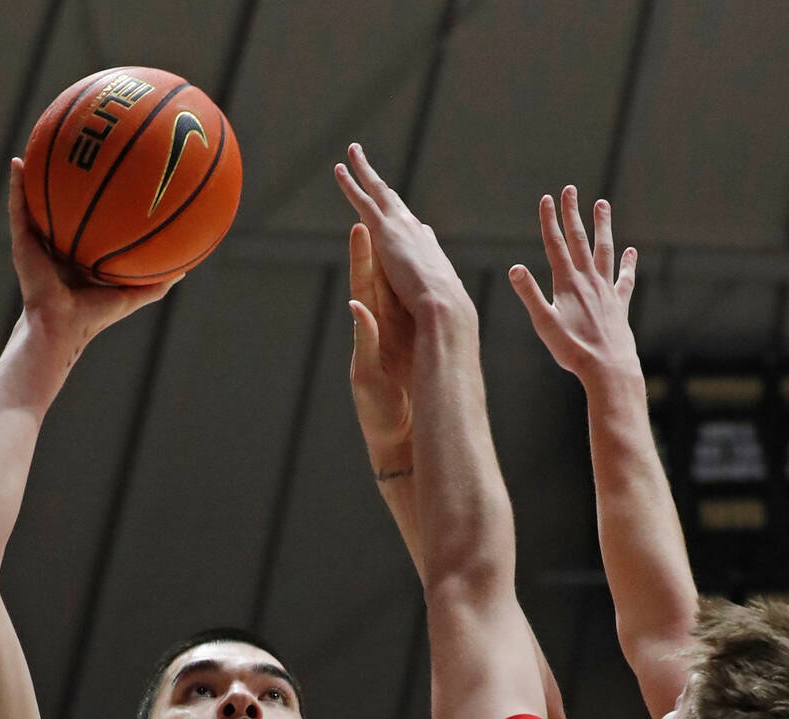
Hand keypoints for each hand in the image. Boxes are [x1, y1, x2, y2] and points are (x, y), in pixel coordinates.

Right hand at [8, 158, 181, 353]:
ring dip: (37, 175)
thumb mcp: (133, 295)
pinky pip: (18, 208)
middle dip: (71, 179)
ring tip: (41, 143)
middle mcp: (59, 245)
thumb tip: (186, 269)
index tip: (112, 176)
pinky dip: (16, 185)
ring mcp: (39, 242)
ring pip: (36, 201)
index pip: (90, 222)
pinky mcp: (21, 242)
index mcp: (82, 256)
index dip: (98, 202)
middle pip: (65, 206)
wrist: (62, 325)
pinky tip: (18, 162)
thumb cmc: (95, 315)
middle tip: (80, 149)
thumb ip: (157, 283)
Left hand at [335, 144, 474, 328]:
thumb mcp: (446, 312)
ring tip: (354, 152)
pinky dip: (352, 183)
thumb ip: (444, 305)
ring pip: (379, 193)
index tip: (418, 227)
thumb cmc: (447, 322)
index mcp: (431, 257)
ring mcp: (402, 229)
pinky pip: (363, 200)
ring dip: (366, 171)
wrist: (444, 311)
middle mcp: (417, 236)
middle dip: (387, 191)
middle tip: (377, 176)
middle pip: (399, 208)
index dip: (415, 231)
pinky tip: (340, 168)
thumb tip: (456, 306)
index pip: (420, 238)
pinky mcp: (384, 231)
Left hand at [348, 223, 412, 468]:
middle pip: (382, 275)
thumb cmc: (378, 414)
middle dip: (382, 242)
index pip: (365, 283)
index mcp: (371, 329)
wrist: (398, 440)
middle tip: (382, 207)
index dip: (363, 254)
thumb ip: (365, 339)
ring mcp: (402, 333)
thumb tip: (358, 303)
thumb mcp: (367, 377)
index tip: (360, 225)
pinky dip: (423, 284)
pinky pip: (420, 307)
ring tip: (408, 225)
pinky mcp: (418, 344)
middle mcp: (385, 326)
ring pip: (402, 287)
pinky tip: (430, 269)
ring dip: (404, 257)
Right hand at [508, 188, 638, 388]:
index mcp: (567, 283)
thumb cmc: (572, 349)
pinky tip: (631, 251)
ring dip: (602, 227)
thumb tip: (514, 268)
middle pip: (579, 240)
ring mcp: (606, 289)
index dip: (549, 221)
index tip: (547, 198)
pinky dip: (628, 263)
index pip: (555, 245)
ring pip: (604, 250)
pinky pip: (625, 278)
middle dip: (572, 214)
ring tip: (602, 204)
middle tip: (570, 190)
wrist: (607, 367)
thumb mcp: (544, 323)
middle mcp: (588, 280)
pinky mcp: (619, 303)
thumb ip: (529, 294)